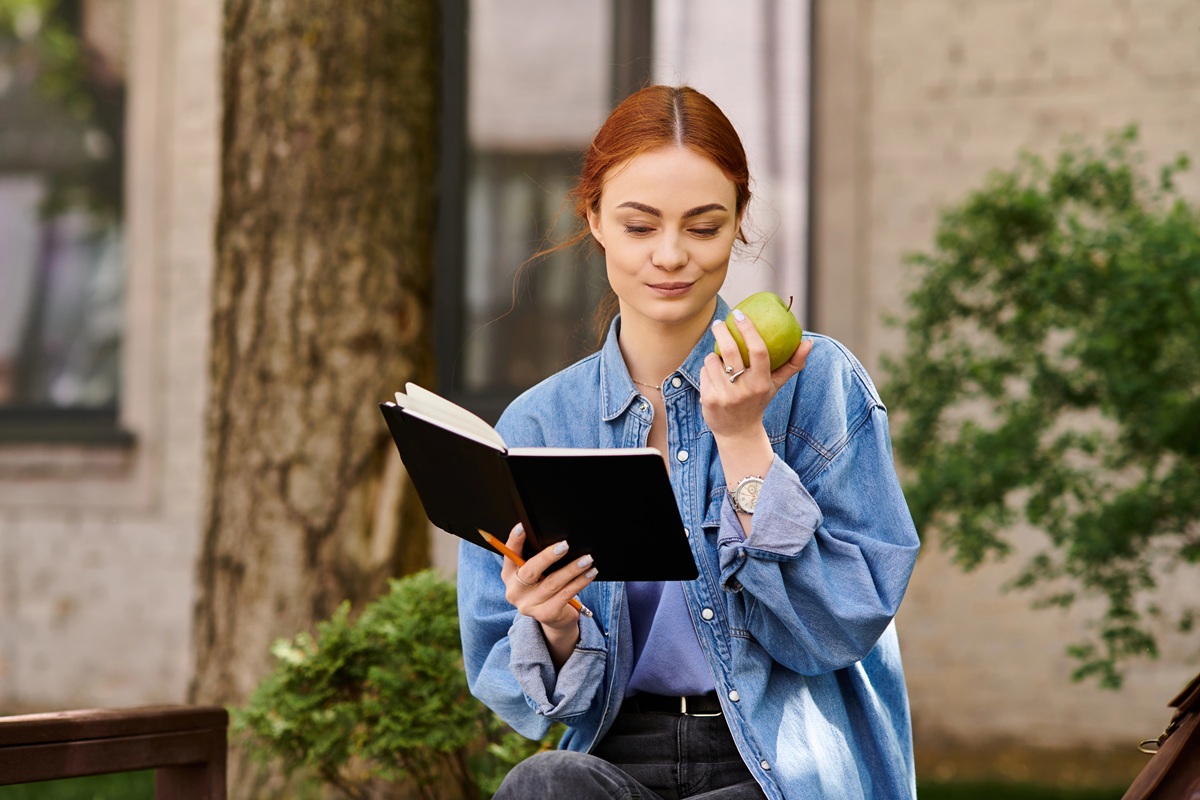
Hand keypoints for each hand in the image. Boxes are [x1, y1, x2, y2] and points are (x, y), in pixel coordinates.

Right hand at [500, 523, 597, 636]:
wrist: (554, 619)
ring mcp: (529, 605)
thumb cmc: (545, 587)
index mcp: (509, 575)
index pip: (509, 554)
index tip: (523, 526)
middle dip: (548, 556)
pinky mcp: (546, 615)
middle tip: (565, 545)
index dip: (514, 540)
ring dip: (572, 569)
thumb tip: (557, 540)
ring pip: (553, 583)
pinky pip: (566, 594)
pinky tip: (589, 574)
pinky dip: (580, 582)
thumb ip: (537, 559)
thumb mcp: (537, 574)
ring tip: (587, 559)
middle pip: (530, 571)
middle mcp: (515, 591)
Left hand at [700, 309, 811, 439]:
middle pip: (730, 351)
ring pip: (713, 360)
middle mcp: (744, 390)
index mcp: (762, 383)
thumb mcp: (776, 384)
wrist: (738, 432)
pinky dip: (707, 370)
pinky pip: (704, 372)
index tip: (740, 314)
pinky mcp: (709, 400)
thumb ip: (793, 364)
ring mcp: (725, 396)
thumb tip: (808, 342)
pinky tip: (713, 377)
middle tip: (720, 322)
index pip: (759, 351)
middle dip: (722, 332)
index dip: (749, 330)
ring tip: (720, 362)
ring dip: (714, 356)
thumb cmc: (758, 400)